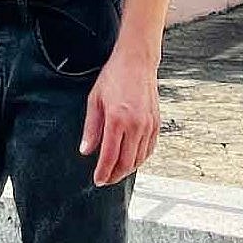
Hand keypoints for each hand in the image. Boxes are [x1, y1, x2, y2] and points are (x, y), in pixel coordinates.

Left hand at [78, 47, 159, 185]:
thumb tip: (86, 150)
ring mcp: (148, 125)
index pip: (110, 156)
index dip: (103, 172)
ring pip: (139, 159)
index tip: (98, 179)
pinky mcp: (156, 124)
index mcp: (117, 119)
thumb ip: (91, 128)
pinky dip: (140, 158)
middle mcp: (135, 125)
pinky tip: (131, 159)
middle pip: (126, 163)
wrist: (137, 62)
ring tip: (116, 171)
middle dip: (115, 175)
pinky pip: (149, 149)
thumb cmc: (114, 76)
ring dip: (128, 169)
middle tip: (106, 179)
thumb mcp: (95, 99)